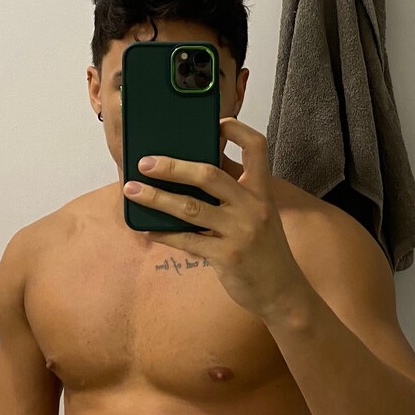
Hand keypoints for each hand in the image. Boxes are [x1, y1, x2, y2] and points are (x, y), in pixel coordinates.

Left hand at [122, 115, 307, 320]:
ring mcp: (240, 232)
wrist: (283, 291)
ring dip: (157, 198)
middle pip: (209, 174)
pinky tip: (147, 227)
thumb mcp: (259, 213)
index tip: (215, 123)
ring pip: (190, 208)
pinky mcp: (227, 256)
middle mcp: (253, 206)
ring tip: (132, 191)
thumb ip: (234, 190)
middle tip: (145, 163)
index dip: (237, 130)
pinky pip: (188, 241)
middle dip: (173, 167)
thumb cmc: (265, 248)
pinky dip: (164, 233)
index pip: (256, 147)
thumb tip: (195, 165)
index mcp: (262, 190)